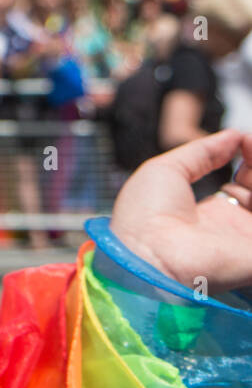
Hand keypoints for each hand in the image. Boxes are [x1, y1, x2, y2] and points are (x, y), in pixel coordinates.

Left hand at [108, 129, 251, 294]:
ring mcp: (248, 240)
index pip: (245, 185)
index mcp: (211, 214)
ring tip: (251, 154)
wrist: (145, 252)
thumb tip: (234, 136)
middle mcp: (234, 228)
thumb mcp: (167, 170)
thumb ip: (202, 152)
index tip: (244, 141)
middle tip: (249, 147)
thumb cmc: (145, 214)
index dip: (249, 159)